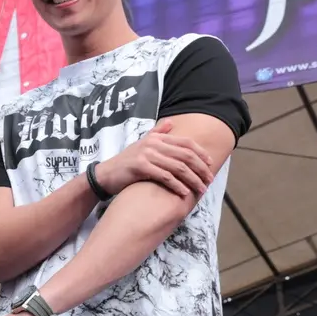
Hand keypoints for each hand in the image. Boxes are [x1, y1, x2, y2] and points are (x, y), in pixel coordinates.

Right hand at [96, 119, 214, 197]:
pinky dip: (177, 185)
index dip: (201, 153)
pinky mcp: (140, 167)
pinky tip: (184, 193)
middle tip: (208, 181)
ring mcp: (147, 155)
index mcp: (157, 138)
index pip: (186, 143)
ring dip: (192, 180)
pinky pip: (165, 176)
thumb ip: (157, 133)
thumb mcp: (142, 144)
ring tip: (200, 190)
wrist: (106, 174)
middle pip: (185, 155)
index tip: (210, 165)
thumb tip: (170, 122)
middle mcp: (153, 144)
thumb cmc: (126, 162)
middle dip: (200, 169)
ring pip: (178, 167)